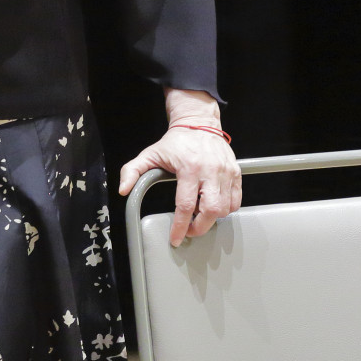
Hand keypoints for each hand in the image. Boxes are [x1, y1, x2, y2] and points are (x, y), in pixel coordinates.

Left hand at [119, 115, 241, 247]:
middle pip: (211, 210)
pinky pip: (236, 200)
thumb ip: (132, 170)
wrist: (198, 122)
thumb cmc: (175, 142)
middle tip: (190, 231)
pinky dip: (226, 209)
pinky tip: (213, 205)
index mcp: (188, 168)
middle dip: (200, 227)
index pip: (185, 205)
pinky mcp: (236, 172)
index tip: (176, 238)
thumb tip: (123, 190)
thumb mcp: (150, 154)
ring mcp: (226, 172)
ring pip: (226, 208)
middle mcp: (210, 170)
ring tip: (199, 214)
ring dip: (213, 218)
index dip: (180, 226)